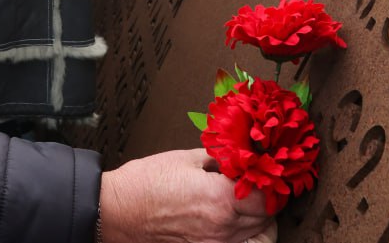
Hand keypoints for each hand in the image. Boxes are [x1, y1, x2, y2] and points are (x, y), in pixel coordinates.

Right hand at [100, 149, 271, 242]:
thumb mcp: (187, 157)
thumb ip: (221, 157)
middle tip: (255, 180)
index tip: (265, 169)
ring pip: (257, 233)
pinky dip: (243, 231)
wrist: (117, 211)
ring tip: (244, 198)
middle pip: (267, 217)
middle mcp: (222, 227)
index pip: (269, 196)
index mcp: (220, 199)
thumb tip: (242, 154)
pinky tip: (231, 215)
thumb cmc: (146, 184)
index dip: (271, 180)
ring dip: (257, 215)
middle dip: (266, 197)